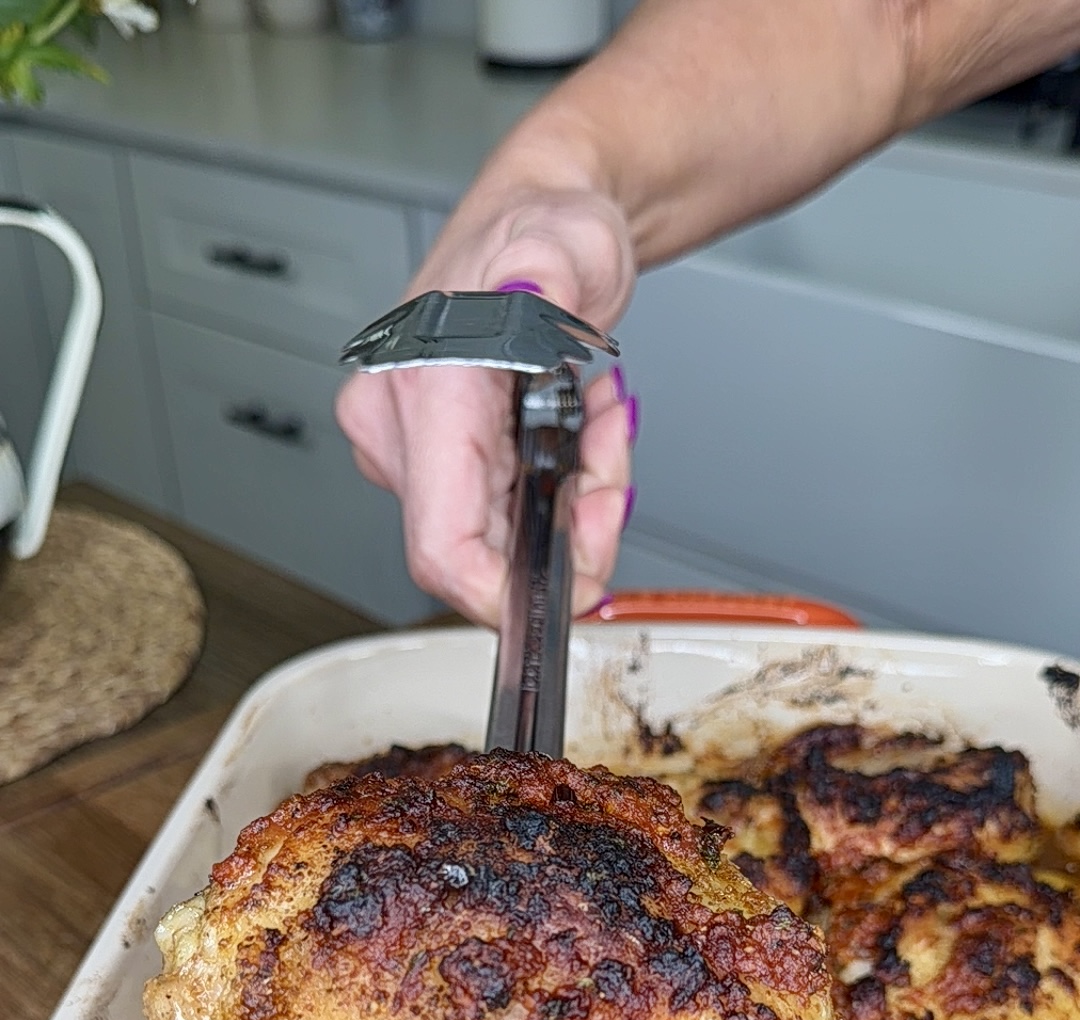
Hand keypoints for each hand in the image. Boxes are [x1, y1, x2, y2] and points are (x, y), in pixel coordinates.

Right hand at [335, 187, 636, 625]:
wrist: (540, 225)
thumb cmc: (545, 233)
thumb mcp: (568, 239)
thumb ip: (553, 268)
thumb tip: (536, 291)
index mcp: (423, 394)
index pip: (444, 549)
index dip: (505, 594)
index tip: (570, 587)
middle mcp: (399, 432)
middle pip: (484, 553)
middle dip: (565, 528)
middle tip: (609, 469)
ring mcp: (414, 452)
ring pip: (501, 541)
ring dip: (569, 505)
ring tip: (595, 428)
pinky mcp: (439, 462)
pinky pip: (504, 518)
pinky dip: (554, 493)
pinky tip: (570, 436)